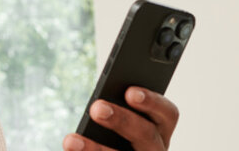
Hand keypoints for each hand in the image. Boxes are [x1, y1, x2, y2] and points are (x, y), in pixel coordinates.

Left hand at [62, 86, 178, 150]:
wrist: (110, 149)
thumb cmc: (116, 130)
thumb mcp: (122, 116)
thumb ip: (118, 106)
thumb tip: (99, 104)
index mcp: (161, 128)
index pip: (167, 113)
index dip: (152, 101)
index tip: (130, 92)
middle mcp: (155, 148)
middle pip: (146, 134)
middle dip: (121, 120)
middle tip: (97, 108)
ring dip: (95, 148)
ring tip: (71, 140)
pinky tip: (71, 147)